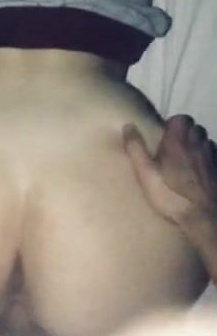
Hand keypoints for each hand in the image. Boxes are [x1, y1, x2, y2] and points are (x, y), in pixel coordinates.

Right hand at [122, 115, 216, 229]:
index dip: (173, 124)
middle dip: (186, 132)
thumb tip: (128, 125)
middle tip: (175, 146)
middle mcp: (197, 143)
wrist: (203, 217)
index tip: (165, 136)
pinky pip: (214, 155)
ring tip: (187, 157)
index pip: (181, 118)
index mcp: (178, 140)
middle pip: (195, 128)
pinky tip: (200, 171)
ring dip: (197, 144)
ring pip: (206, 141)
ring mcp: (211, 157)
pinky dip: (207, 158)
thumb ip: (136, 148)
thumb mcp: (146, 173)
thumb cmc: (171, 194)